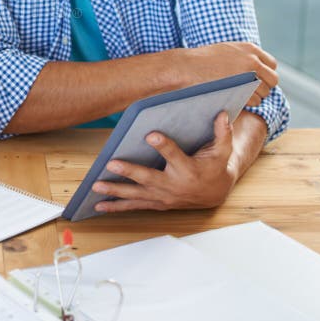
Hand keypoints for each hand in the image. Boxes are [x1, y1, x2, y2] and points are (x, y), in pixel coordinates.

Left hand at [92, 112, 236, 212]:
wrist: (215, 193)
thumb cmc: (214, 167)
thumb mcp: (222, 151)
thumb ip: (222, 133)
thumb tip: (223, 113)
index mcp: (188, 169)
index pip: (174, 155)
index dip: (163, 145)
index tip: (151, 135)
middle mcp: (173, 185)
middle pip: (148, 178)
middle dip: (129, 171)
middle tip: (112, 163)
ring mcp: (163, 196)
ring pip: (136, 194)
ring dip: (115, 191)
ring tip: (96, 186)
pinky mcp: (156, 202)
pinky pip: (134, 206)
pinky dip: (116, 206)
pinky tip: (99, 205)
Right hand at [185, 42, 277, 105]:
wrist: (186, 67)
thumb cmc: (201, 60)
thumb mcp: (226, 50)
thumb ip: (244, 56)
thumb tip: (257, 66)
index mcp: (250, 48)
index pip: (272, 64)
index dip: (265, 73)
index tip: (256, 79)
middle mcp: (253, 60)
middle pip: (272, 79)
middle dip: (264, 86)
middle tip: (249, 90)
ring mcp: (248, 75)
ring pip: (265, 92)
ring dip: (255, 96)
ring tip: (238, 94)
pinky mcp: (243, 89)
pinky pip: (255, 100)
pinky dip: (247, 102)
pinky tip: (234, 98)